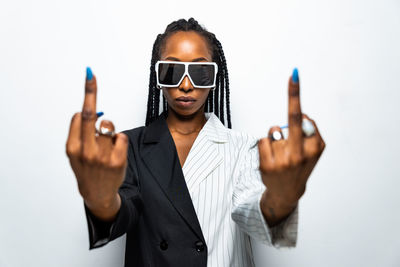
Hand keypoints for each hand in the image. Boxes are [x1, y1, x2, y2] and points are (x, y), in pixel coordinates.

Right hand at [66, 68, 127, 219]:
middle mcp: (85, 151)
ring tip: (106, 145)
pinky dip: (119, 139)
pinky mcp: (117, 160)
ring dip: (109, 131)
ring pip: (109, 126)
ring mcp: (102, 156)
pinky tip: (115, 150)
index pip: (79, 116)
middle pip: (89, 115)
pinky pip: (121, 136)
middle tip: (90, 75)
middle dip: (90, 92)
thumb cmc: (87, 170)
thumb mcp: (75, 154)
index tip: (89, 79)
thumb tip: (89, 112)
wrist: (97, 194)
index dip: (87, 98)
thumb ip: (79, 133)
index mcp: (72, 147)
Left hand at [258, 69, 324, 222]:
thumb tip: (302, 115)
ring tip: (280, 152)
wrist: (287, 192)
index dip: (296, 96)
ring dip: (275, 136)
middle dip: (294, 96)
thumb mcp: (313, 152)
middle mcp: (301, 154)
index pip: (307, 118)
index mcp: (316, 148)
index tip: (294, 76)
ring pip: (274, 130)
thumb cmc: (300, 166)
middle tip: (294, 75)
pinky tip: (271, 157)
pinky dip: (266, 144)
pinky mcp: (268, 165)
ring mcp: (284, 160)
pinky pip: (263, 140)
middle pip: (294, 120)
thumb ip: (311, 133)